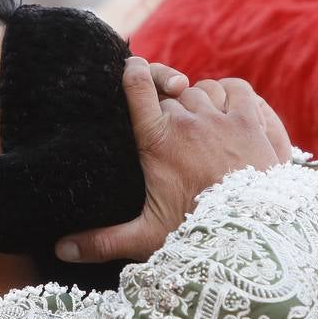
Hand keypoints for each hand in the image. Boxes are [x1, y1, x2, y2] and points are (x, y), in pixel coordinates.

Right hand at [55, 58, 280, 262]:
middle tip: (169, 126)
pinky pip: (239, 90)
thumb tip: (61, 249)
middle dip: (168, 105)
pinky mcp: (253, 123)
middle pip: (171, 94)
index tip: (130, 69)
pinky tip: (228, 106)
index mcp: (158, 141)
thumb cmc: (197, 236)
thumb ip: (103, 240)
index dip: (133, 73)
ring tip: (198, 120)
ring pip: (204, 90)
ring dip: (198, 99)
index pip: (138, 88)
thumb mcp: (146, 238)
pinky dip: (231, 93)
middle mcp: (189, 122)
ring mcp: (224, 119)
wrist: (255, 234)